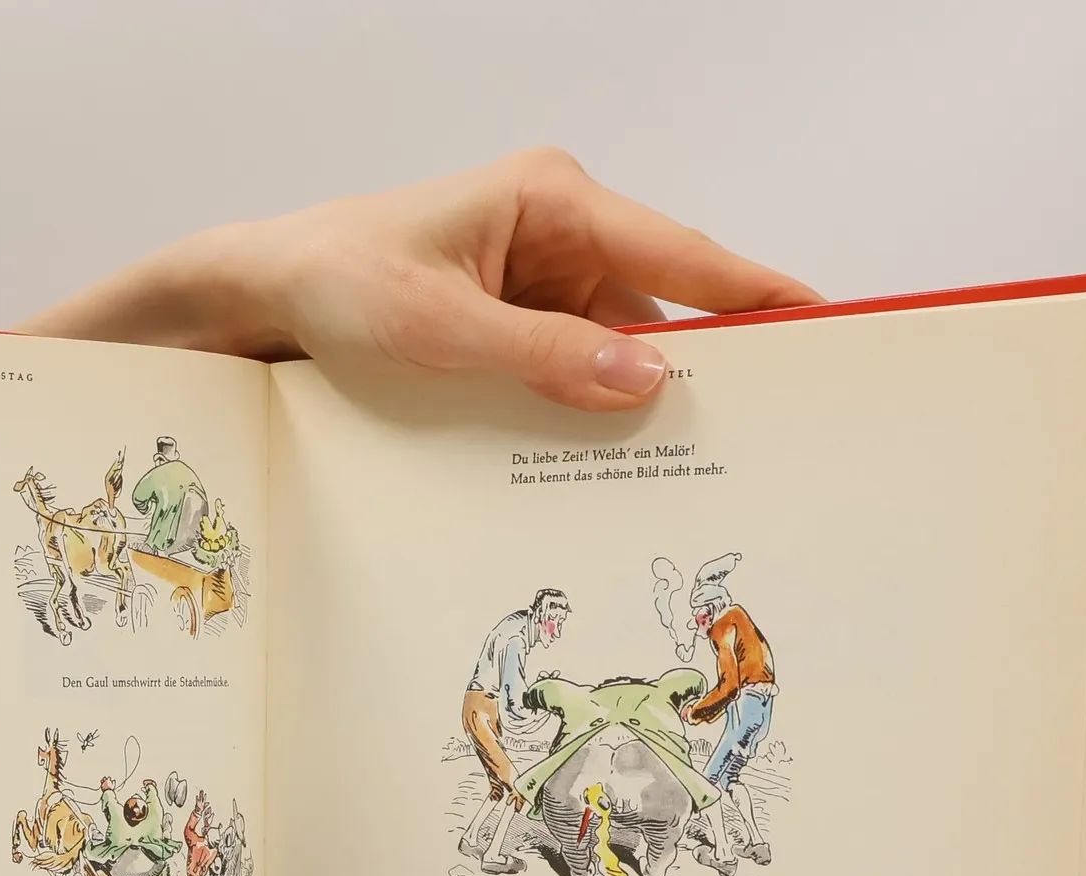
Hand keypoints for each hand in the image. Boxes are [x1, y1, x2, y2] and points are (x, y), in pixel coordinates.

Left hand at [22, 149, 819, 411]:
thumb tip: (649, 379)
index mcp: (552, 200)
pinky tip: (597, 457)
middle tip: (755, 431)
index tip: (824, 324)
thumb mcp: (443, 329)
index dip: (756, 294)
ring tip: (675, 466)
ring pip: (616, 344)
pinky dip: (584, 406)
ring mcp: (538, 273)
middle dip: (695, 366)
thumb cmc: (338, 282)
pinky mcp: (514, 315)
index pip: (681, 254)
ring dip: (629, 401)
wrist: (261, 293)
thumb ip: (548, 357)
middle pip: (659, 304)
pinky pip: (573, 363)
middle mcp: (557, 227)